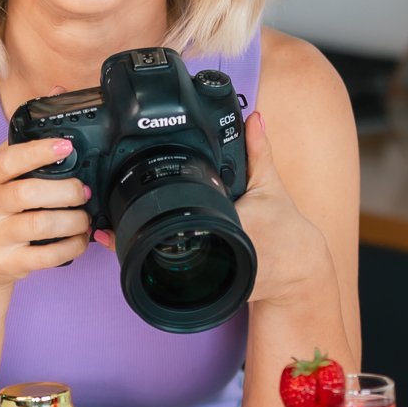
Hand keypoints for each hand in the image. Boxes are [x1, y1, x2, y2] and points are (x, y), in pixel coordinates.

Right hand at [0, 133, 91, 292]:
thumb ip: (16, 156)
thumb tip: (55, 136)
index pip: (8, 160)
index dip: (38, 151)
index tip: (66, 147)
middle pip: (28, 193)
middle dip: (66, 190)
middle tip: (83, 192)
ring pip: (41, 225)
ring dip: (73, 220)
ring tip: (84, 218)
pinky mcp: (8, 263)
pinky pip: (47, 256)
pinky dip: (72, 247)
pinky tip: (79, 239)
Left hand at [91, 109, 325, 291]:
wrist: (299, 270)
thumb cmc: (285, 228)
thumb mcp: (271, 186)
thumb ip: (259, 151)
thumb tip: (255, 117)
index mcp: (236, 224)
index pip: (189, 216)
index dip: (160, 211)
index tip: (136, 204)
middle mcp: (224, 252)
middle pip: (172, 244)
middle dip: (140, 233)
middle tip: (108, 224)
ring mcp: (217, 275)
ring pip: (168, 268)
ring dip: (140, 254)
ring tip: (113, 239)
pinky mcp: (214, 288)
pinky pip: (177, 281)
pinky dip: (154, 270)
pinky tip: (133, 260)